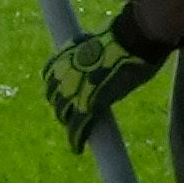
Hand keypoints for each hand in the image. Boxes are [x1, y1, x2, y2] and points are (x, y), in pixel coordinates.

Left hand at [42, 27, 161, 151]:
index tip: (69, 90)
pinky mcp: (87, 106)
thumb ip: (95, 52)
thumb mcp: (101, 41)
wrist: (132, 39)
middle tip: (74, 112)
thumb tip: (104, 56)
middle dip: (62, 106)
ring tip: (76, 132)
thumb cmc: (126, 35)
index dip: (59, 86)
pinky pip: (78, 127)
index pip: (51, 75)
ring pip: (64, 114)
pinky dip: (76, 140)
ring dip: (69, 123)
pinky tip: (77, 147)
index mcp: (64, 56)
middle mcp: (62, 74)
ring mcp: (73, 91)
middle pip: (55, 97)